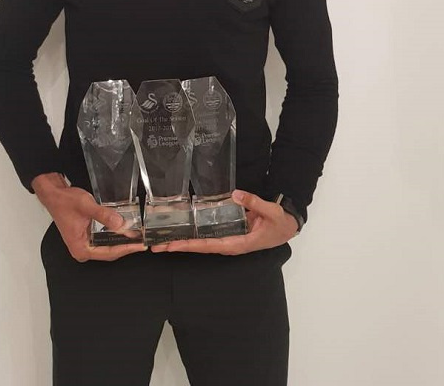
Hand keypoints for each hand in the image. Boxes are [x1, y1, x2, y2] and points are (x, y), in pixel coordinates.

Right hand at [32, 173, 145, 262]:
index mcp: (80, 248)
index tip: (139, 245)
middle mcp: (82, 249)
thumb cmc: (63, 201)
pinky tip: (125, 230)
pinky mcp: (87, 236)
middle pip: (110, 252)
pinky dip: (115, 234)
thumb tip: (120, 224)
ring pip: (108, 245)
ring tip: (137, 236)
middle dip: (126, 246)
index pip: (109, 253)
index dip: (126, 249)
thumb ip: (104, 215)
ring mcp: (85, 243)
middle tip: (142, 241)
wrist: (53, 194)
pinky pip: (104, 238)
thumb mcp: (86, 206)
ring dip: (122, 240)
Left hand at [150, 189, 298, 255]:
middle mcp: (230, 244)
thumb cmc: (279, 222)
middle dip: (179, 247)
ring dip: (183, 243)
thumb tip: (236, 195)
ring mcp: (228, 240)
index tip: (172, 246)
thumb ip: (254, 202)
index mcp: (238, 243)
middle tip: (157, 246)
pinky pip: (208, 237)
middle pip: (200, 247)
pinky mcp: (229, 234)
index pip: (210, 245)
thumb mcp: (271, 211)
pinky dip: (194, 236)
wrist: (286, 227)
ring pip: (202, 244)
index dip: (190, 245)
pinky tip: (182, 233)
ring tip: (163, 242)